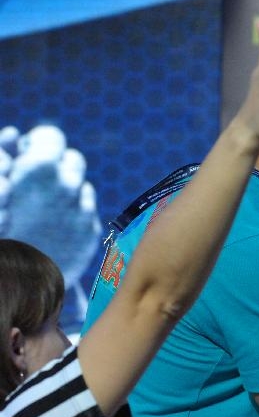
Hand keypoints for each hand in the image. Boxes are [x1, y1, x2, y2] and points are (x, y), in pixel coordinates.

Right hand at [0, 124, 100, 330]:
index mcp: (40, 167)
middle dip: (54, 166)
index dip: (36, 144)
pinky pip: (86, 211)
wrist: (15, 281)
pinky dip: (73, 213)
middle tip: (34, 181)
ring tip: (41, 207)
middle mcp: (68, 185)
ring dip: (65, 189)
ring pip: (81, 185)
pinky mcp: (91, 232)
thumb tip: (15, 134)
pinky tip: (53, 226)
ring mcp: (82, 210)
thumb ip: (3, 153)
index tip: (26, 154)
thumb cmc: (2, 228)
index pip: (50, 137)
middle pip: (71, 159)